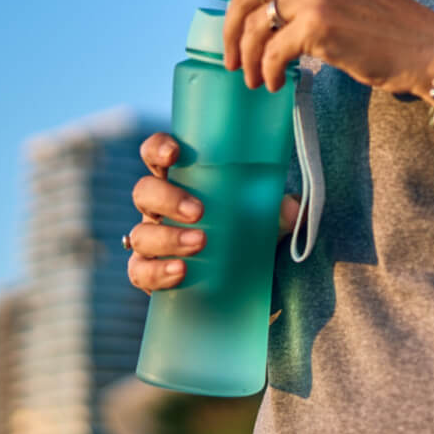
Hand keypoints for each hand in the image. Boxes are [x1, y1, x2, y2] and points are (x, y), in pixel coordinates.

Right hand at [126, 133, 300, 295]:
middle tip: (199, 211)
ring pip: (141, 233)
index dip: (158, 148)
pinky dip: (158, 272)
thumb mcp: (266, 221)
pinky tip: (180, 272)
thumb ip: (280, 213)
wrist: (241, 285)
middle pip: (144, 192)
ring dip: (168, 237)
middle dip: (168, 198)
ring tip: (200, 243)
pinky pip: (140, 271)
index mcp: (182, 182)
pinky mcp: (149, 274)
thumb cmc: (246, 236)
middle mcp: (160, 208)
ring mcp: (151, 240)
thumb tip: (293, 208)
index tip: (174, 153)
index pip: (157, 155)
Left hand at [179, 0, 433, 95]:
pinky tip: (273, 84)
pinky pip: (271, 53)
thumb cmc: (380, 17)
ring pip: (253, 28)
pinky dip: (267, 73)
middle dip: (229, 33)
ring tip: (254, 78)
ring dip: (247, 59)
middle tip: (230, 60)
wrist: (423, 46)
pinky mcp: (318, 26)